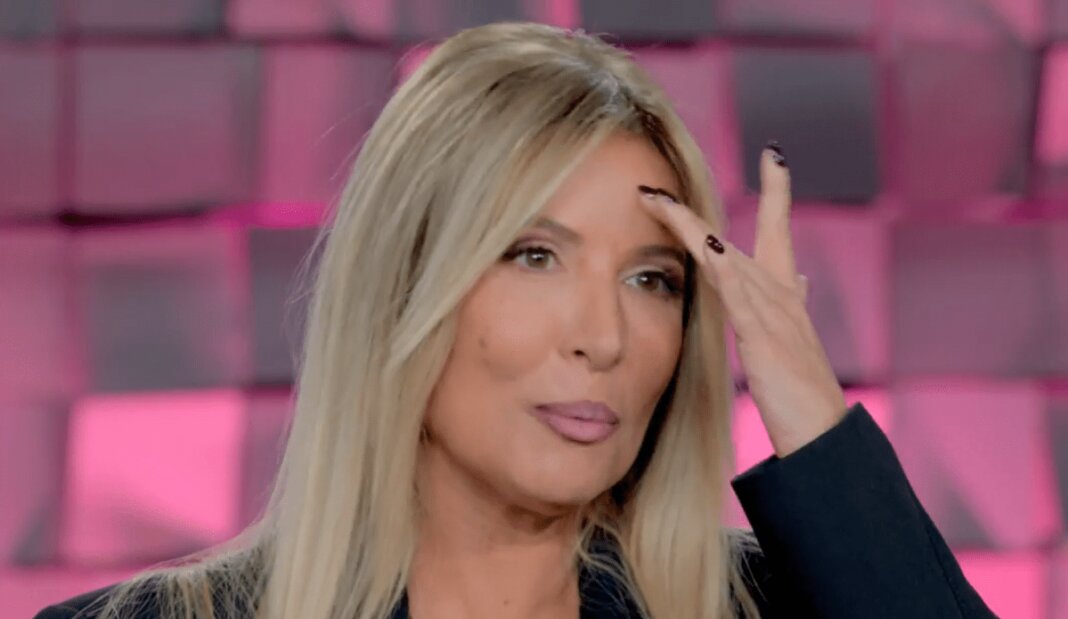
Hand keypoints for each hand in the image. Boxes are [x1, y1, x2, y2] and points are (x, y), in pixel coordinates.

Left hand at [638, 143, 847, 457]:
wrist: (821, 435)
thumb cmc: (801, 392)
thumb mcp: (791, 342)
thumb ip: (790, 308)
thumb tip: (802, 280)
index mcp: (785, 297)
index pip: (777, 235)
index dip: (777, 194)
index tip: (776, 154)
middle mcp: (782, 298)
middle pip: (755, 237)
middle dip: (741, 199)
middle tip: (730, 163)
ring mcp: (775, 317)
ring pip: (732, 260)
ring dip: (695, 229)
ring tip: (666, 201)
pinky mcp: (766, 341)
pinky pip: (741, 300)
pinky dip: (725, 271)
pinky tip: (708, 247)